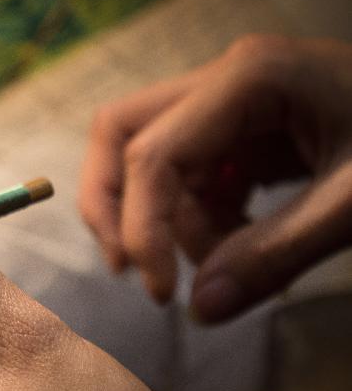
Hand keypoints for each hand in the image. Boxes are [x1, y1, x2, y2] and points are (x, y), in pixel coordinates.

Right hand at [80, 35, 351, 322]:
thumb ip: (276, 256)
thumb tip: (200, 311)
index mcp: (250, 79)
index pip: (151, 155)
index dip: (143, 228)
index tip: (161, 293)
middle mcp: (226, 82)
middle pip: (122, 132)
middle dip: (113, 205)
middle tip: (131, 269)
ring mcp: (232, 105)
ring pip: (148, 159)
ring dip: (168, 222)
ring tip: (224, 263)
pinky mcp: (244, 134)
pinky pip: (189, 177)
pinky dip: (198, 220)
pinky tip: (239, 245)